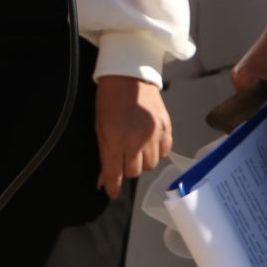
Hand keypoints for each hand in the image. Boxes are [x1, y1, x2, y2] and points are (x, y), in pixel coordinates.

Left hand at [93, 75, 171, 198]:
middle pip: (134, 172)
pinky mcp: (166, 128)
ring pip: (150, 165)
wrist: (129, 74)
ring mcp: (153, 134)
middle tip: (123, 156)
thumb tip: (104, 179)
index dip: (112, 186)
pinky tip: (150, 140)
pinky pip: (164, 152)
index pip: (114, 173)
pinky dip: (157, 150)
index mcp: (114, 139)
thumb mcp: (100, 126)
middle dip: (127, 167)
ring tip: (137, 145)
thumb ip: (104, 153)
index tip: (111, 192)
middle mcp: (136, 139)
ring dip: (143, 159)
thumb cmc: (110, 99)